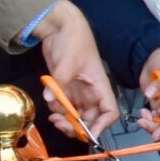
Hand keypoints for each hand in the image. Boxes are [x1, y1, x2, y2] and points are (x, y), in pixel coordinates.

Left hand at [31, 0, 117, 140]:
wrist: (60, 27)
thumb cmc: (74, 41)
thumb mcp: (67, 62)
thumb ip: (59, 83)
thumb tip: (50, 100)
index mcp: (100, 86)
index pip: (109, 112)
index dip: (102, 125)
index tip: (88, 134)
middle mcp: (91, 93)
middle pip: (91, 119)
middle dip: (78, 127)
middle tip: (62, 125)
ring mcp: (78, 91)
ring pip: (75, 116)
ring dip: (66, 122)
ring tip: (53, 118)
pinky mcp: (65, 88)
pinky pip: (63, 107)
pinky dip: (57, 111)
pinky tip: (50, 108)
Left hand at [137, 48, 159, 134]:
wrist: (152, 58)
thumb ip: (159, 83)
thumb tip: (150, 95)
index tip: (159, 130)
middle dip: (158, 127)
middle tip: (144, 124)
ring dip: (151, 124)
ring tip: (141, 119)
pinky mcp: (158, 106)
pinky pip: (155, 119)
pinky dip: (148, 120)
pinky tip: (142, 114)